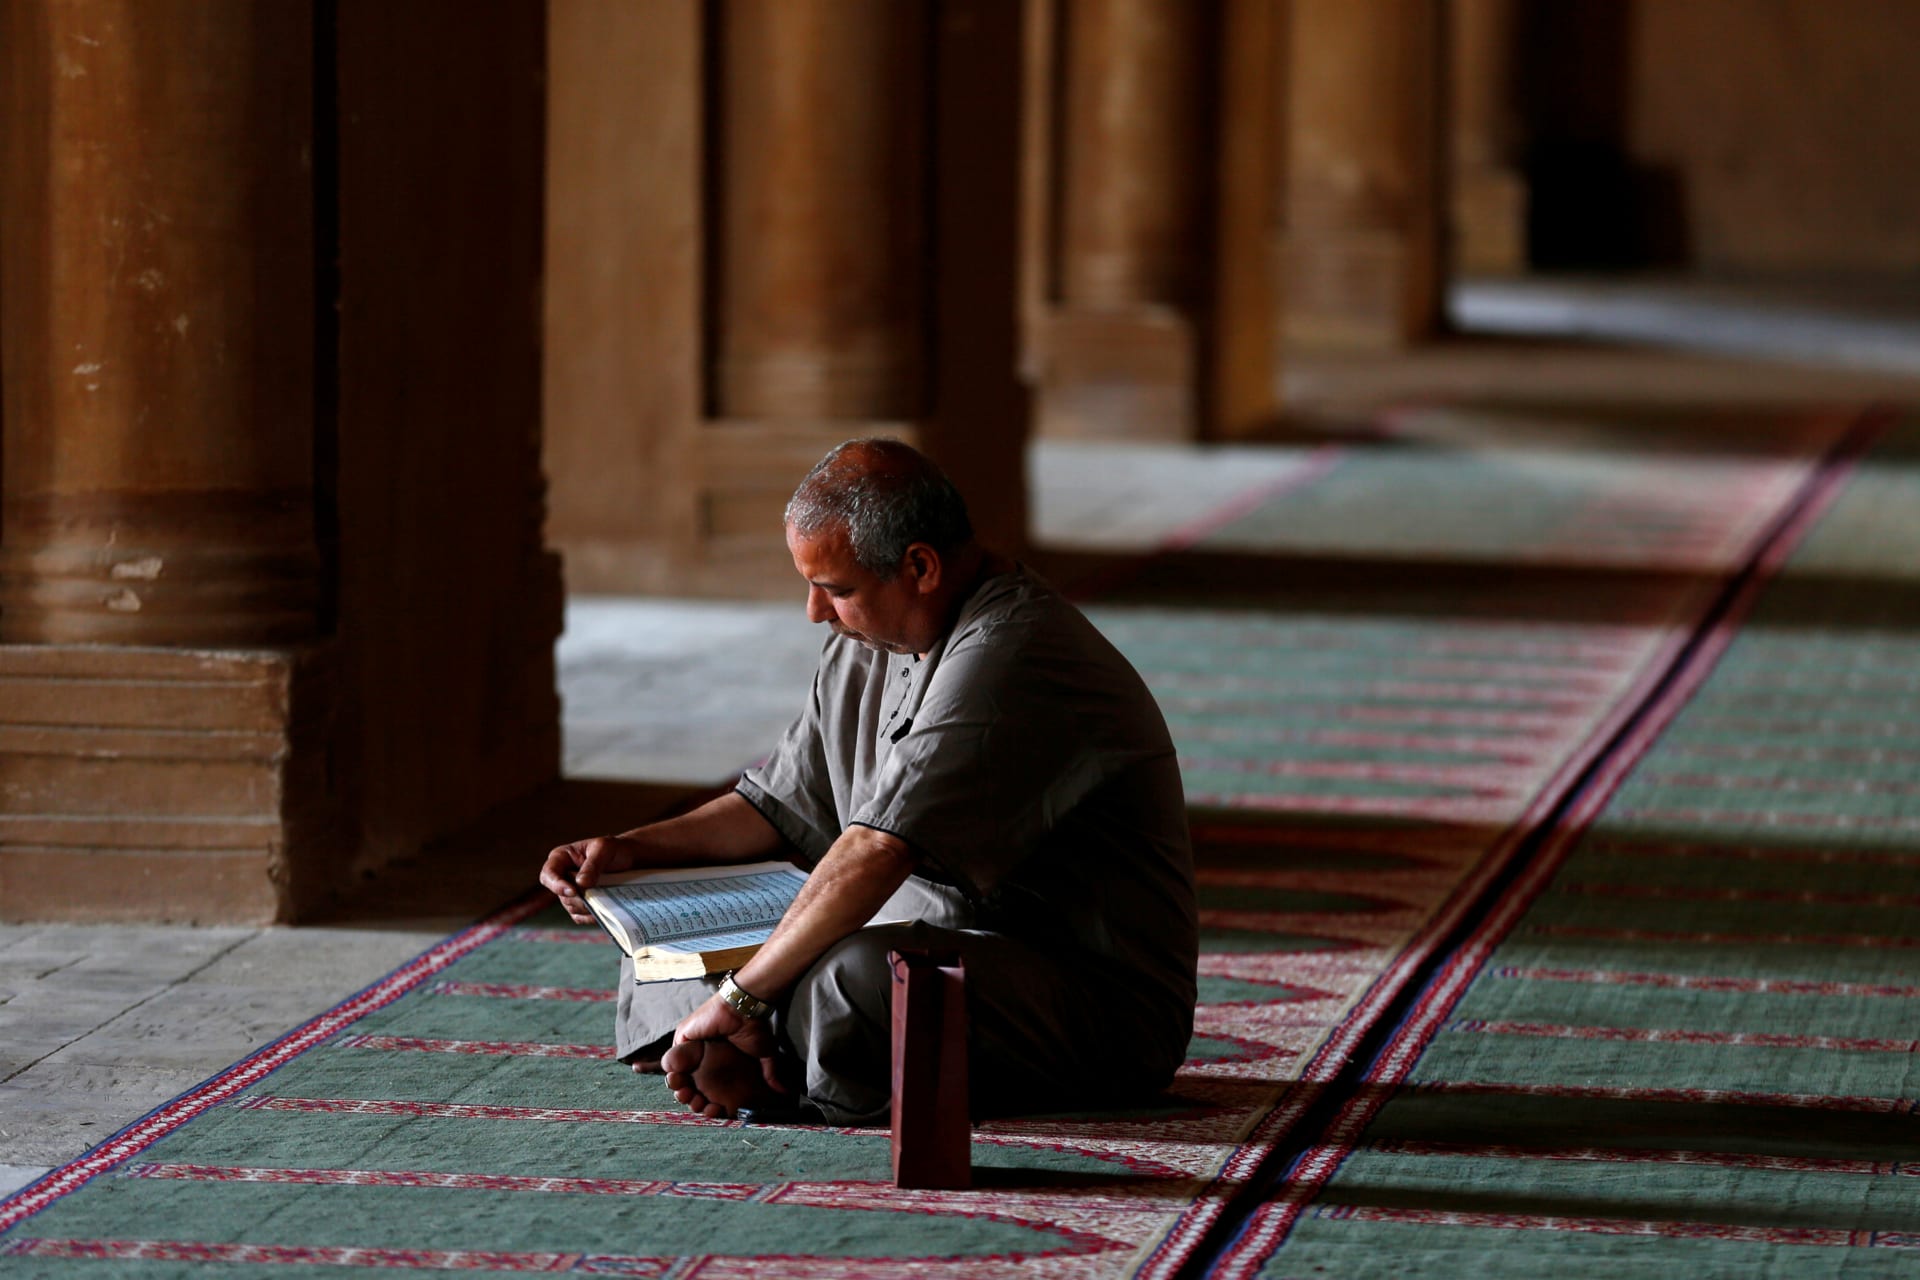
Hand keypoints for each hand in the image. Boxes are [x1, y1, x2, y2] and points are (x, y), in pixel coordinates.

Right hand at [539, 835, 638, 923]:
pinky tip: (603, 910)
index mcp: (561, 858)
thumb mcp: (605, 848)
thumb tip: (580, 884)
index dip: (557, 885)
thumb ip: (592, 865)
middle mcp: (563, 877)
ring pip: (571, 908)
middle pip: (562, 895)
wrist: (630, 859)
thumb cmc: (615, 849)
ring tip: (605, 897)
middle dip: (579, 898)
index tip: (573, 891)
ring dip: (587, 906)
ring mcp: (572, 892)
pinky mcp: (581, 904)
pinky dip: (591, 916)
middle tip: (598, 893)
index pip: (548, 874)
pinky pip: (581, 917)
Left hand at [664, 993, 788, 1113]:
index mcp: (719, 1063)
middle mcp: (703, 1056)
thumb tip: (784, 1093)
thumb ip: (770, 1074)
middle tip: (698, 1105)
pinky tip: (680, 1082)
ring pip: (678, 1075)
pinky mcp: (683, 1038)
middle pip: (690, 1084)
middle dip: (690, 1098)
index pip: (706, 1088)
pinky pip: (671, 1060)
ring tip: (686, 1096)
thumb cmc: (754, 1026)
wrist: (744, 1007)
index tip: (713, 1110)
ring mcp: (691, 1047)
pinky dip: (673, 1073)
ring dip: (679, 1088)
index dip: (707, 1102)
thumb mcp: (764, 1055)